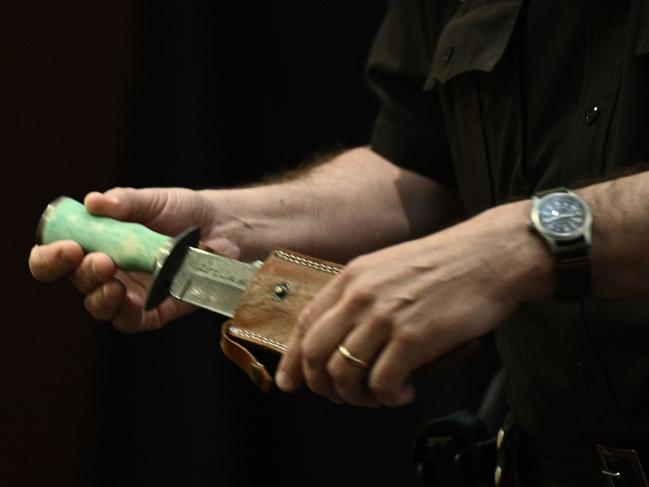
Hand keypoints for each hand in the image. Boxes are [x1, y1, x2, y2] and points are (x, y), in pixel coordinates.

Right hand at [29, 188, 240, 332]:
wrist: (223, 227)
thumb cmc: (183, 212)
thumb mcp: (153, 201)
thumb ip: (125, 202)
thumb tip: (93, 202)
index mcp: (99, 243)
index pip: (60, 255)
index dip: (51, 255)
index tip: (66, 246)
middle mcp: (109, 270)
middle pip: (78, 281)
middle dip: (81, 272)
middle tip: (100, 260)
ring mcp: (131, 292)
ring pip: (100, 305)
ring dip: (99, 296)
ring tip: (113, 280)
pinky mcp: (154, 310)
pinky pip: (132, 320)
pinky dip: (126, 313)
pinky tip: (130, 300)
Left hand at [275, 202, 550, 406]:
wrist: (489, 255)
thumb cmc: (444, 264)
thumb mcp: (389, 268)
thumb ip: (362, 296)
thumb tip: (345, 337)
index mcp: (351, 277)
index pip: (305, 324)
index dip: (293, 359)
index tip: (291, 382)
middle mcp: (360, 296)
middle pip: (315, 354)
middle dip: (321, 385)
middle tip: (341, 397)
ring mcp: (385, 317)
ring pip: (343, 374)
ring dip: (356, 397)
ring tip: (378, 396)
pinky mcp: (413, 337)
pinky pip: (381, 383)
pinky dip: (387, 397)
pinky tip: (403, 392)